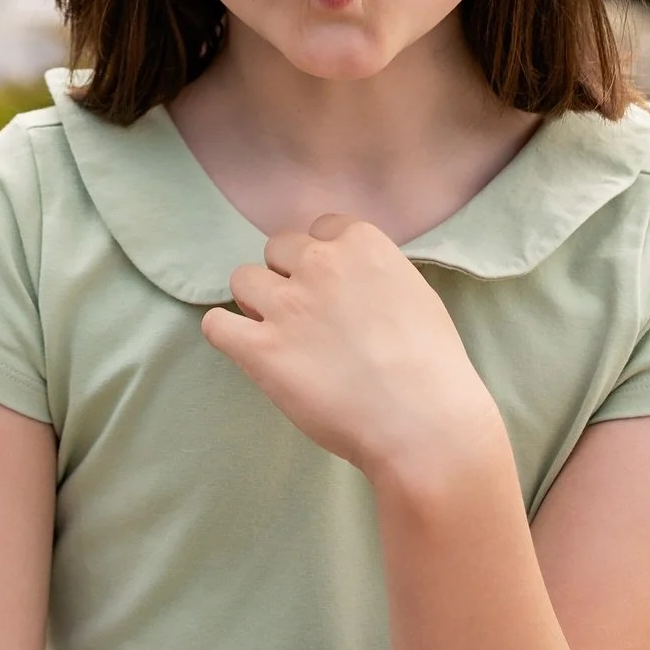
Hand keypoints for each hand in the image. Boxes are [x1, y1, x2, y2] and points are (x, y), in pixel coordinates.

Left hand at [201, 214, 506, 484]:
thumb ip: (374, 275)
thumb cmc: (432, 367)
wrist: (421, 421)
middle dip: (288, 275)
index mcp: (362, 243)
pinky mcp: (260, 348)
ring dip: (256, 302)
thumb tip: (353, 284)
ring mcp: (286, 304)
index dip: (324, 259)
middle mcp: (319, 263)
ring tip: (278, 334)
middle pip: (278, 248)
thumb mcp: (415, 294)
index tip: (334, 287)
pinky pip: (216, 324)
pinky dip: (226, 333)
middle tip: (307, 315)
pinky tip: (246, 348)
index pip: (322, 228)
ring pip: (243, 279)